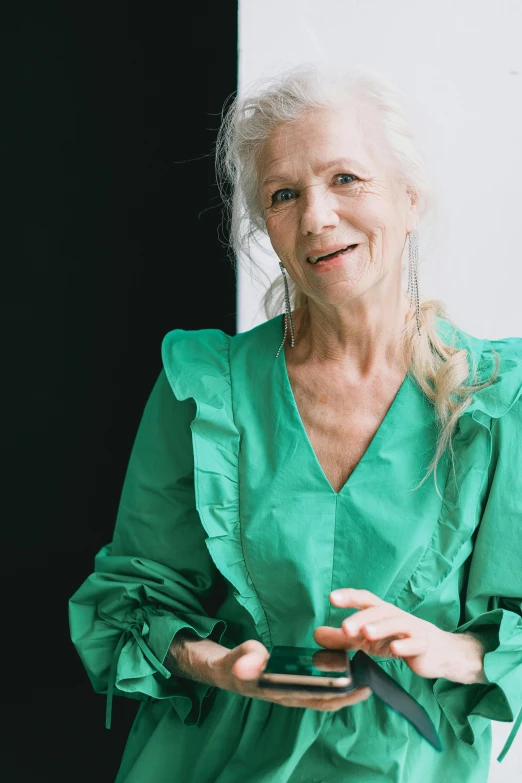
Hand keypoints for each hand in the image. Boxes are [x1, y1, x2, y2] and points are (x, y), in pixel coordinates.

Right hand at [210, 640, 371, 710]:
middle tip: (369, 686)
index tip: (355, 686)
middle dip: (347, 696)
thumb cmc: (237, 664)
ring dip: (343, 693)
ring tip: (363, 680)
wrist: (229, 672)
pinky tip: (345, 677)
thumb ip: (248, 659)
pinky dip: (332, 687)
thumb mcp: (240, 659)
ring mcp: (293, 694)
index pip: (312, 697)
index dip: (335, 694)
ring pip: (323, 698)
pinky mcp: (294, 688)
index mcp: (281, 691)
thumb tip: (254, 661)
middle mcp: (290, 697)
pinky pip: (317, 692)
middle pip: (324, 701)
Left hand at [313, 588, 455, 679]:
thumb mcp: (367, 640)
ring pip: (396, 623)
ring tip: (365, 633)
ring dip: (380, 627)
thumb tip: (316, 635)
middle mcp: (395, 615)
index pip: (364, 599)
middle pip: (378, 611)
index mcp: (380, 612)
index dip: (349, 597)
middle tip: (345, 628)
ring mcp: (411, 629)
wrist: (437, 652)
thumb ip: (343, 638)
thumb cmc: (398, 640)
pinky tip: (396, 649)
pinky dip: (406, 645)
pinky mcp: (424, 645)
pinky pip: (416, 643)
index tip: (332, 597)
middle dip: (361, 618)